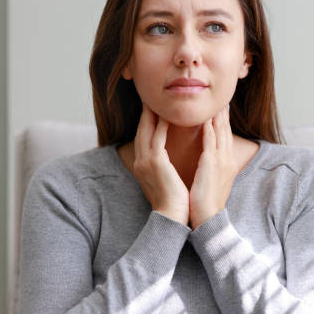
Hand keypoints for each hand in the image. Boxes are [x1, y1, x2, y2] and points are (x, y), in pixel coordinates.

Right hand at [131, 104, 188, 224]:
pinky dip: (162, 126)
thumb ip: (161, 167)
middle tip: (150, 96)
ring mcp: (146, 162)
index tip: (151, 107)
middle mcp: (140, 161)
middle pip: (141, 130)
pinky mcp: (156, 163)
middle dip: (145, 112)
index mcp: (142, 165)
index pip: (142, 137)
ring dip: (153, 114)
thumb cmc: (172, 200)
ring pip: (148, 131)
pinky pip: (158, 139)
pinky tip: (167, 115)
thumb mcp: (162, 180)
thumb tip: (165, 160)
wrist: (172, 216)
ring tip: (157, 99)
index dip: (146, 121)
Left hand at [189, 105, 237, 229]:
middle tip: (222, 96)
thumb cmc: (207, 202)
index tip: (221, 107)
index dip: (224, 120)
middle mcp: (226, 158)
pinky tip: (206, 116)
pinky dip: (209, 126)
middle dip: (224, 112)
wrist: (208, 218)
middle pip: (226, 128)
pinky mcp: (211, 164)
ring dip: (217, 114)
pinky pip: (210, 140)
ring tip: (215, 99)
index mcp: (227, 162)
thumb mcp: (213, 180)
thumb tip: (207, 160)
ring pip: (220, 130)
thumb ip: (211, 167)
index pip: (225, 135)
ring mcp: (220, 160)